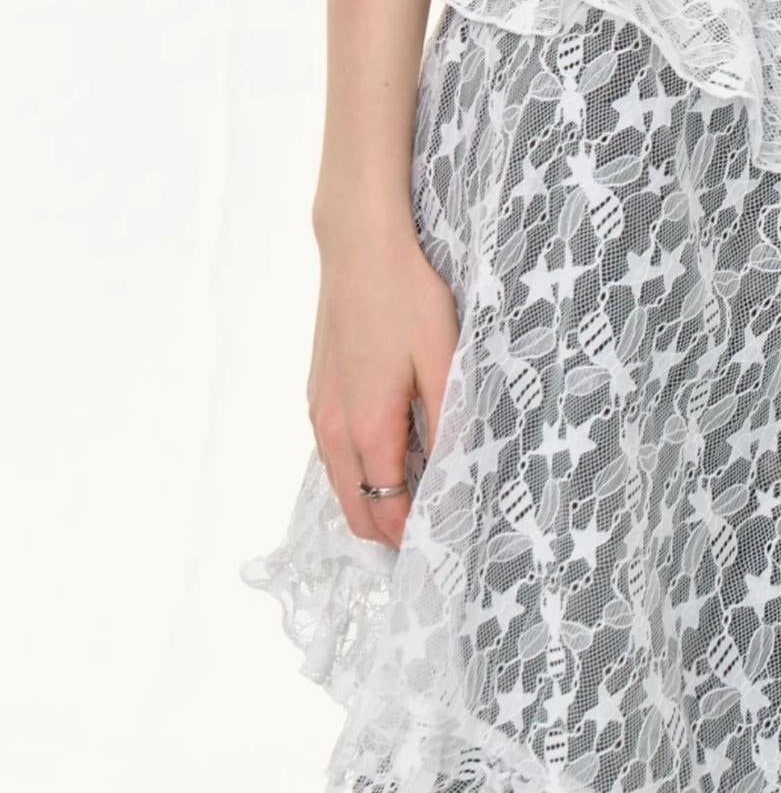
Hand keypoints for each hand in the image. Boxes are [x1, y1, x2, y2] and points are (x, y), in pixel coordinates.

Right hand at [305, 227, 460, 548]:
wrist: (358, 248)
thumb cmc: (406, 297)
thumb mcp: (442, 357)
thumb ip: (446, 420)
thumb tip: (452, 472)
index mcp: (368, 427)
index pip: (387, 506)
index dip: (411, 533)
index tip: (440, 544)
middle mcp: (333, 428)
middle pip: (354, 507)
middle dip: (385, 531)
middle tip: (424, 538)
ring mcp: (319, 409)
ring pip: (338, 482)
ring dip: (367, 503)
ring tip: (407, 508)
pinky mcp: (316, 390)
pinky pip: (331, 453)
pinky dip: (353, 473)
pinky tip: (381, 460)